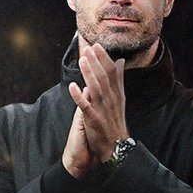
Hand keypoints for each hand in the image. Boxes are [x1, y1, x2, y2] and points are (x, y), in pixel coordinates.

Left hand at [63, 43, 127, 176]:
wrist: (116, 146)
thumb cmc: (115, 121)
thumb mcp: (120, 98)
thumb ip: (118, 79)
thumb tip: (119, 61)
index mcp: (116, 94)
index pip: (111, 72)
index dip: (104, 58)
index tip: (97, 46)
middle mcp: (110, 100)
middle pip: (103, 77)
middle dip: (96, 62)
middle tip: (88, 48)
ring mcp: (102, 110)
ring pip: (96, 88)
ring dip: (89, 74)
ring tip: (82, 60)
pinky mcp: (94, 120)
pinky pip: (85, 106)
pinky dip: (79, 96)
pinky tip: (73, 86)